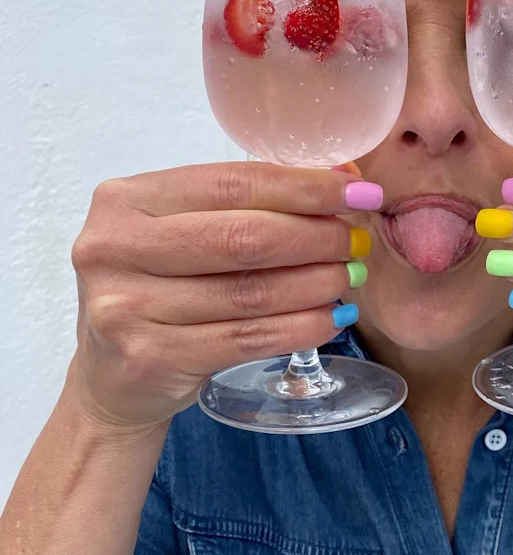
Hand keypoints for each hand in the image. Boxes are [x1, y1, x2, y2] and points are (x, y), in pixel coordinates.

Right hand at [69, 163, 378, 429]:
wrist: (111, 377)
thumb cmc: (158, 289)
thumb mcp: (182, 233)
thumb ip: (246, 205)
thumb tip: (342, 176)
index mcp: (126, 200)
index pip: (233, 183)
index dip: (305, 187)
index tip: (359, 190)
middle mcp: (116, 248)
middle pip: (244, 237)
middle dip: (316, 237)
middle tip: (356, 242)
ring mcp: (126, 306)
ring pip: (251, 292)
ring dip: (316, 284)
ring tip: (349, 277)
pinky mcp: (149, 358)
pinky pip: (247, 338)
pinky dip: (300, 328)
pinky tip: (330, 318)